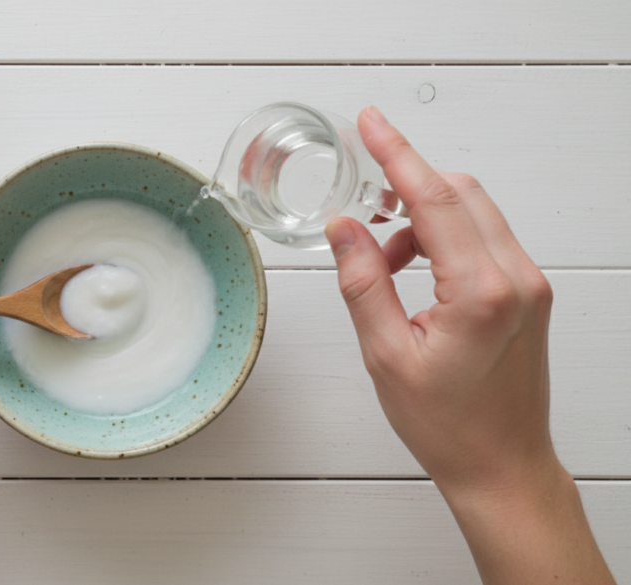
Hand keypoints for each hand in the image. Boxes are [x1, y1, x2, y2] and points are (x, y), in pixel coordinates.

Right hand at [325, 107, 613, 583]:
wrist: (502, 464)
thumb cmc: (448, 424)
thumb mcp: (386, 354)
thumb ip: (363, 281)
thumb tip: (345, 227)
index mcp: (480, 292)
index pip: (435, 200)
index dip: (397, 154)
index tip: (371, 124)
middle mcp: (516, 278)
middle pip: (460, 193)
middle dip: (407, 184)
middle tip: (363, 197)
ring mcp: (529, 284)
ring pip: (473, 213)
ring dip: (423, 216)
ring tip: (383, 258)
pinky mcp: (528, 293)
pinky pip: (485, 239)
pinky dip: (444, 238)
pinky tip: (413, 271)